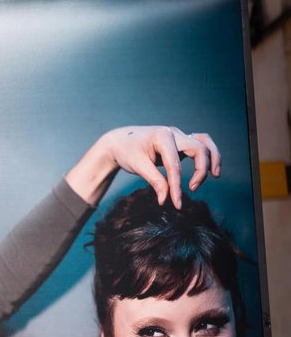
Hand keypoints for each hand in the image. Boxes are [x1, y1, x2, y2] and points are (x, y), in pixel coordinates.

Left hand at [95, 125, 219, 207]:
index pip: (175, 165)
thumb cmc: (127, 152)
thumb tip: (165, 200)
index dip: (177, 186)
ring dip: (213, 158)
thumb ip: (154, 181)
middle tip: (191, 190)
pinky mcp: (181, 141)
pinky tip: (210, 169)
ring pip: (204, 142)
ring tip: (215, 175)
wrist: (121, 140)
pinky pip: (201, 143)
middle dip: (200, 171)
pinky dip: (208, 154)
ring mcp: (179, 135)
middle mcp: (174, 133)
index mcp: (162, 137)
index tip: (176, 204)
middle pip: (198, 149)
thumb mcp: (137, 166)